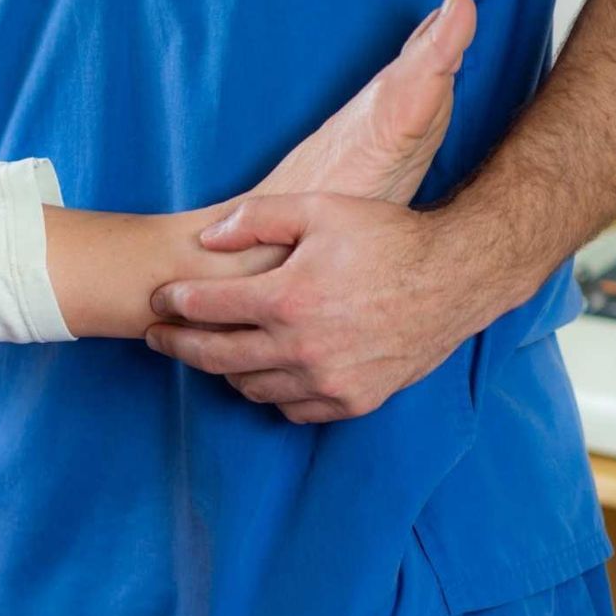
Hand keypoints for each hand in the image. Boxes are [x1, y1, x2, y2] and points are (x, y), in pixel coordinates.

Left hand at [144, 192, 497, 423]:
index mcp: (289, 298)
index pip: (207, 308)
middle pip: (215, 357)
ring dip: (225, 369)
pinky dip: (271, 391)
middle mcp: (303, 347)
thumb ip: (257, 216)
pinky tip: (264, 370)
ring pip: (249, 387)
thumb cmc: (388, 236)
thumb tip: (205, 239)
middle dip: (177, 345)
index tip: (158, 301)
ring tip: (215, 349)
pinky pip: (290, 408)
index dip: (174, 303)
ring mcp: (327, 380)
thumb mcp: (321, 207)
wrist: (457, 276)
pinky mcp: (351, 400)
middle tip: (157, 337)